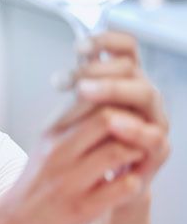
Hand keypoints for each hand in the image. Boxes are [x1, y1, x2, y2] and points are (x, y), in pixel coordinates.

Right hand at [0, 32, 169, 223]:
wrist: (15, 223)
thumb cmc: (38, 181)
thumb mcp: (46, 144)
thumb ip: (73, 122)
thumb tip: (104, 98)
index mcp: (50, 133)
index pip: (89, 98)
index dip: (116, 101)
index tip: (126, 112)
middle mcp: (57, 152)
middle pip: (107, 118)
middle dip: (132, 123)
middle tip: (139, 133)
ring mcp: (70, 180)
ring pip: (118, 150)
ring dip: (137, 152)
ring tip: (135, 158)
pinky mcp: (83, 207)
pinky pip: (123, 187)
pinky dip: (134, 182)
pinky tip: (129, 182)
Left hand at [54, 31, 169, 202]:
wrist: (100, 183)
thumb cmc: (88, 141)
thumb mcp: (78, 110)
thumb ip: (78, 87)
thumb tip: (64, 71)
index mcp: (125, 80)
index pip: (125, 48)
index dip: (106, 40)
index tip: (78, 47)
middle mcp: (142, 94)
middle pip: (130, 68)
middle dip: (98, 69)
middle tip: (71, 79)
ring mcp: (153, 120)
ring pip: (145, 94)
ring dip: (113, 89)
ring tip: (85, 92)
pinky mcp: (158, 149)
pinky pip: (155, 134)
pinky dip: (134, 128)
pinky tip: (114, 123)